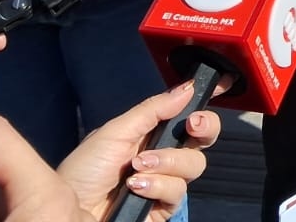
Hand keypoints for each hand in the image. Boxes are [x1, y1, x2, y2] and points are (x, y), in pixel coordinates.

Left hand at [57, 80, 220, 221]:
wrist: (71, 212)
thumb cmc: (83, 171)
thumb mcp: (115, 132)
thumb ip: (153, 110)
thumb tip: (187, 87)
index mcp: (151, 132)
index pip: (185, 113)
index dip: (205, 100)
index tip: (223, 85)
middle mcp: (163, 155)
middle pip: (204, 137)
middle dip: (205, 127)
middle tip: (192, 125)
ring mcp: (164, 182)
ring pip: (194, 165)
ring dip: (167, 163)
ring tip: (138, 167)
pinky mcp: (163, 208)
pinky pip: (177, 192)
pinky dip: (158, 187)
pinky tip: (136, 187)